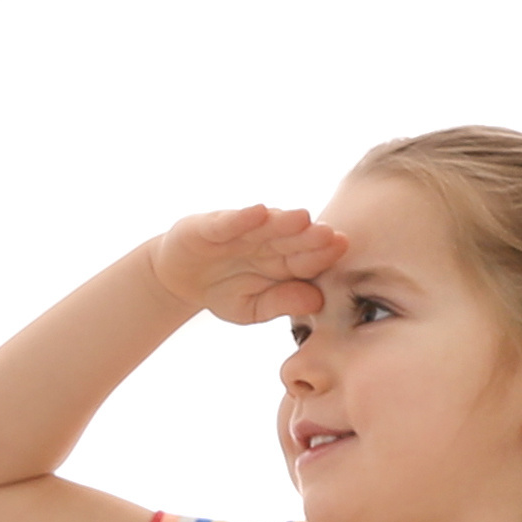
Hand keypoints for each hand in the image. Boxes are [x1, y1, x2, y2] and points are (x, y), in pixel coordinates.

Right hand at [145, 202, 349, 326]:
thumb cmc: (223, 292)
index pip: (307, 258)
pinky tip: (258, 213)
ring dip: (283, 221)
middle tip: (331, 233)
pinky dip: (242, 218)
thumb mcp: (251, 308)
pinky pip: (229, 222)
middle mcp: (266, 242)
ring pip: (265, 226)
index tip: (342, 247)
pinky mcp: (212, 226)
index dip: (323, 253)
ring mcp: (241, 231)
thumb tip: (317, 300)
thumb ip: (281, 303)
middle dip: (310, 236)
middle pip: (292, 238)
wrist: (180, 279)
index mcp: (282, 262)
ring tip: (302, 218)